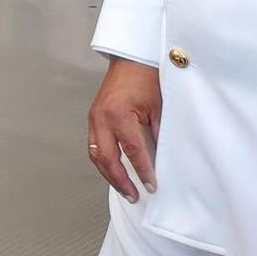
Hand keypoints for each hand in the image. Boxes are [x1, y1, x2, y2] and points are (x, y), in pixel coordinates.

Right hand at [87, 57, 160, 201]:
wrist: (131, 60)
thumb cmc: (147, 79)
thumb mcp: (159, 107)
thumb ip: (159, 134)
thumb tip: (162, 160)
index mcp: (118, 114)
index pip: (132, 151)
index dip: (143, 171)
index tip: (152, 186)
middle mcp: (101, 118)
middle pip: (107, 158)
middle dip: (120, 180)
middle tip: (134, 196)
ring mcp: (94, 118)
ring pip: (96, 154)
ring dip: (109, 174)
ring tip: (124, 189)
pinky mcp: (94, 118)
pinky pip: (95, 145)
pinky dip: (104, 161)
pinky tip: (114, 171)